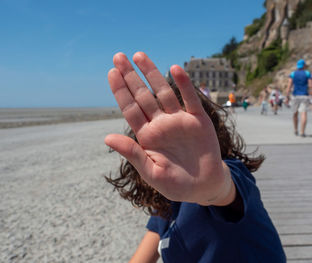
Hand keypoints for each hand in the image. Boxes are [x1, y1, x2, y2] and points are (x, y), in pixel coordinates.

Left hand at [105, 52, 233, 205]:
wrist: (204, 187)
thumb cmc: (175, 184)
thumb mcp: (151, 172)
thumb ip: (132, 153)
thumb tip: (106, 137)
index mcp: (147, 136)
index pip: (130, 109)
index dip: (120, 91)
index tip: (111, 72)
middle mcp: (160, 124)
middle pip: (142, 96)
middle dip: (130, 77)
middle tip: (118, 56)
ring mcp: (179, 120)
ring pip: (163, 92)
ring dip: (152, 74)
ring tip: (139, 56)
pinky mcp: (198, 120)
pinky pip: (190, 99)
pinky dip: (183, 84)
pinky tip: (175, 69)